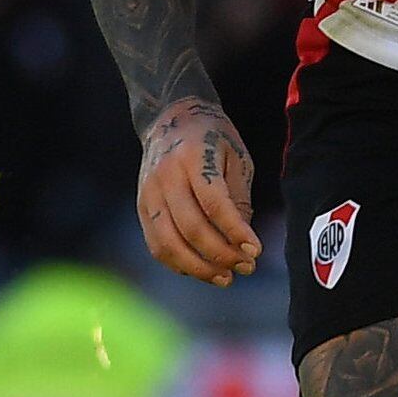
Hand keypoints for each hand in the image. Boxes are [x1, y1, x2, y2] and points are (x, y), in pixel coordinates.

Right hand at [137, 97, 260, 284]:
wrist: (172, 118)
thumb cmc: (214, 139)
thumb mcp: (236, 158)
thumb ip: (238, 199)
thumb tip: (242, 244)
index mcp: (194, 157)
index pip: (214, 203)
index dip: (235, 231)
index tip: (256, 250)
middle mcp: (166, 175)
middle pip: (191, 227)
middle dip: (221, 254)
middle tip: (246, 267)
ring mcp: (148, 192)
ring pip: (169, 243)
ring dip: (199, 267)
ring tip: (226, 278)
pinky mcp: (141, 206)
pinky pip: (156, 244)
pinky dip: (178, 263)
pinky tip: (201, 269)